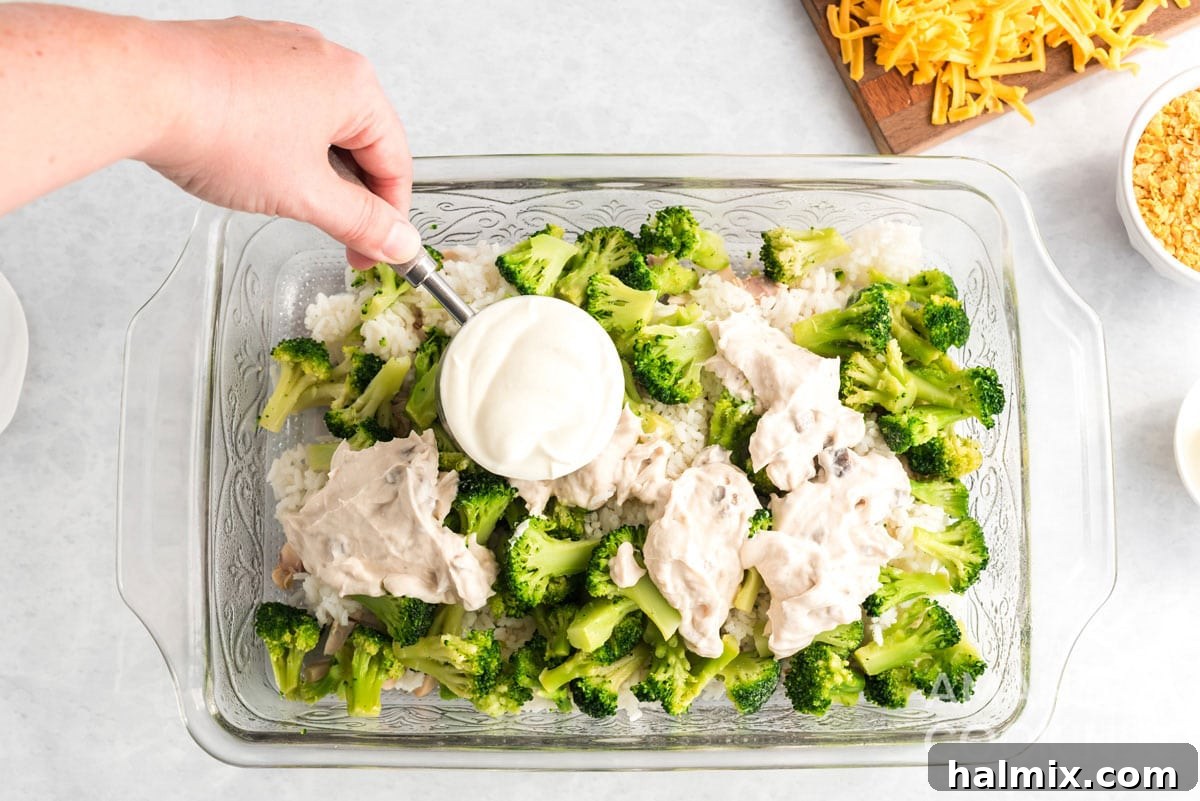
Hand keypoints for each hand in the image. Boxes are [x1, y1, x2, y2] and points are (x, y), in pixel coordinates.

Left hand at [139, 17, 418, 267]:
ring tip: (282, 196)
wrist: (139, 89)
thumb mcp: (305, 195)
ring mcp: (279, 49)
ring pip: (317, 123)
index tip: (377, 251)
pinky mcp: (240, 53)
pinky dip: (276, 141)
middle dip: (349, 194)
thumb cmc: (219, 126)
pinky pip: (278, 104)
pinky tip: (251, 162)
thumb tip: (397, 241)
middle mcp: (322, 57)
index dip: (390, 218)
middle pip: (360, 141)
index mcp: (354, 84)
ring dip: (312, 168)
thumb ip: (361, 223)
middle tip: (334, 234)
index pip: (396, 162)